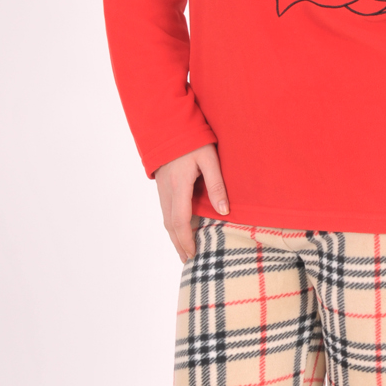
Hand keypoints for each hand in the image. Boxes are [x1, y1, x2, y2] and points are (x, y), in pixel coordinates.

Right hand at [154, 143, 228, 263]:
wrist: (168, 124)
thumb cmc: (191, 139)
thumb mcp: (209, 159)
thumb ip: (216, 184)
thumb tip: (224, 211)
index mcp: (178, 186)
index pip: (180, 222)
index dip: (186, 240)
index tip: (193, 254)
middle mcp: (166, 191)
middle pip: (170, 226)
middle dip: (179, 245)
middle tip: (188, 260)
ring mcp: (162, 189)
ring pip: (166, 219)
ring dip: (174, 237)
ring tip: (184, 251)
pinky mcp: (162, 186)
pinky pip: (166, 211)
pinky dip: (172, 225)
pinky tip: (180, 230)